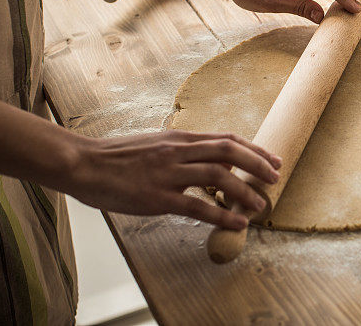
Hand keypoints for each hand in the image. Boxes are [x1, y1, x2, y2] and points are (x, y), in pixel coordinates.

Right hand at [65, 130, 281, 229]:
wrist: (84, 163)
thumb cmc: (118, 157)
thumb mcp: (155, 144)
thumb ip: (182, 150)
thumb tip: (208, 160)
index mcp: (179, 138)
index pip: (226, 138)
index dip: (254, 149)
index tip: (273, 159)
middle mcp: (178, 151)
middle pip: (229, 151)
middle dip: (257, 164)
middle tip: (276, 178)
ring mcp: (168, 173)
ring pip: (218, 177)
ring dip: (245, 191)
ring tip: (261, 205)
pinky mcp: (157, 197)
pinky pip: (197, 206)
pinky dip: (222, 215)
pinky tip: (237, 223)